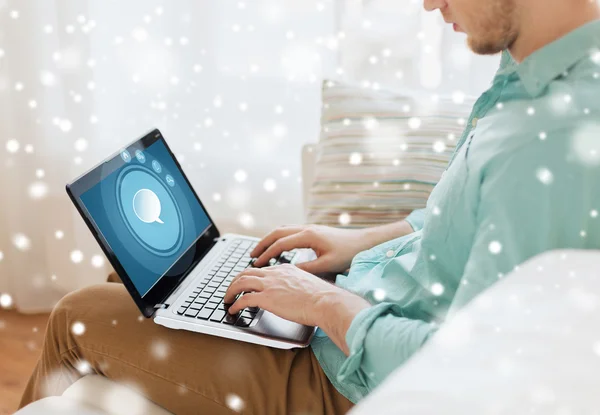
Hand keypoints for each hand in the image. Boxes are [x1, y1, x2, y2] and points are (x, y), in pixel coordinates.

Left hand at [223, 263, 345, 325]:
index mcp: (285, 269)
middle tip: (231, 289)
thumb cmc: (322, 297)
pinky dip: (235, 304)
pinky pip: (244, 299)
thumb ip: (296, 285)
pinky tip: (233, 310)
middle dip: (235, 281)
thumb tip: (294, 294)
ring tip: (227, 299)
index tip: (247, 283)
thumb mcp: (307, 284)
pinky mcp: (267, 298)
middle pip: (246, 272)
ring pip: (241, 282)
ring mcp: (270, 285)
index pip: (262, 270)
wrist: (325, 302)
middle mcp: (275, 274)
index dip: (251, 276)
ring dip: (230, 291)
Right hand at [250, 225, 373, 274]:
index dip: (266, 254)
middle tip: (251, 255)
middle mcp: (306, 229)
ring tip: (260, 251)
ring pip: (283, 230)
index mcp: (308, 236)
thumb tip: (287, 272)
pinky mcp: (314, 231)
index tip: (256, 264)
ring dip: (270, 239)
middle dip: (262, 243)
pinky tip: (278, 247)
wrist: (363, 243)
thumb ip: (306, 269)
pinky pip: (290, 231)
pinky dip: (279, 238)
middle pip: (277, 232)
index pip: (280, 244)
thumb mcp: (326, 265)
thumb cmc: (348, 254)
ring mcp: (310, 228)